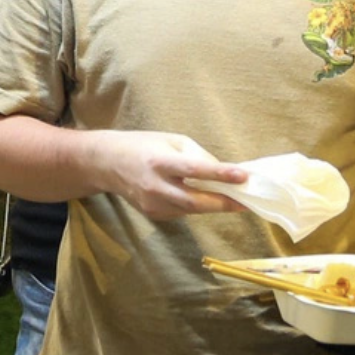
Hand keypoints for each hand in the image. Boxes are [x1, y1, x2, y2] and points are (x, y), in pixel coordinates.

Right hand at [92, 132, 247, 219]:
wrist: (108, 164)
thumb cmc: (143, 146)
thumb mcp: (171, 140)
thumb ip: (196, 156)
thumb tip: (222, 172)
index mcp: (160, 162)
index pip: (194, 170)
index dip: (220, 174)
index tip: (243, 176)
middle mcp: (155, 186)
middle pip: (195, 201)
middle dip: (223, 203)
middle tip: (247, 203)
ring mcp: (153, 204)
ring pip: (191, 210)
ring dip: (213, 206)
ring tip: (234, 201)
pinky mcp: (154, 214)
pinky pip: (182, 211)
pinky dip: (196, 206)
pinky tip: (204, 198)